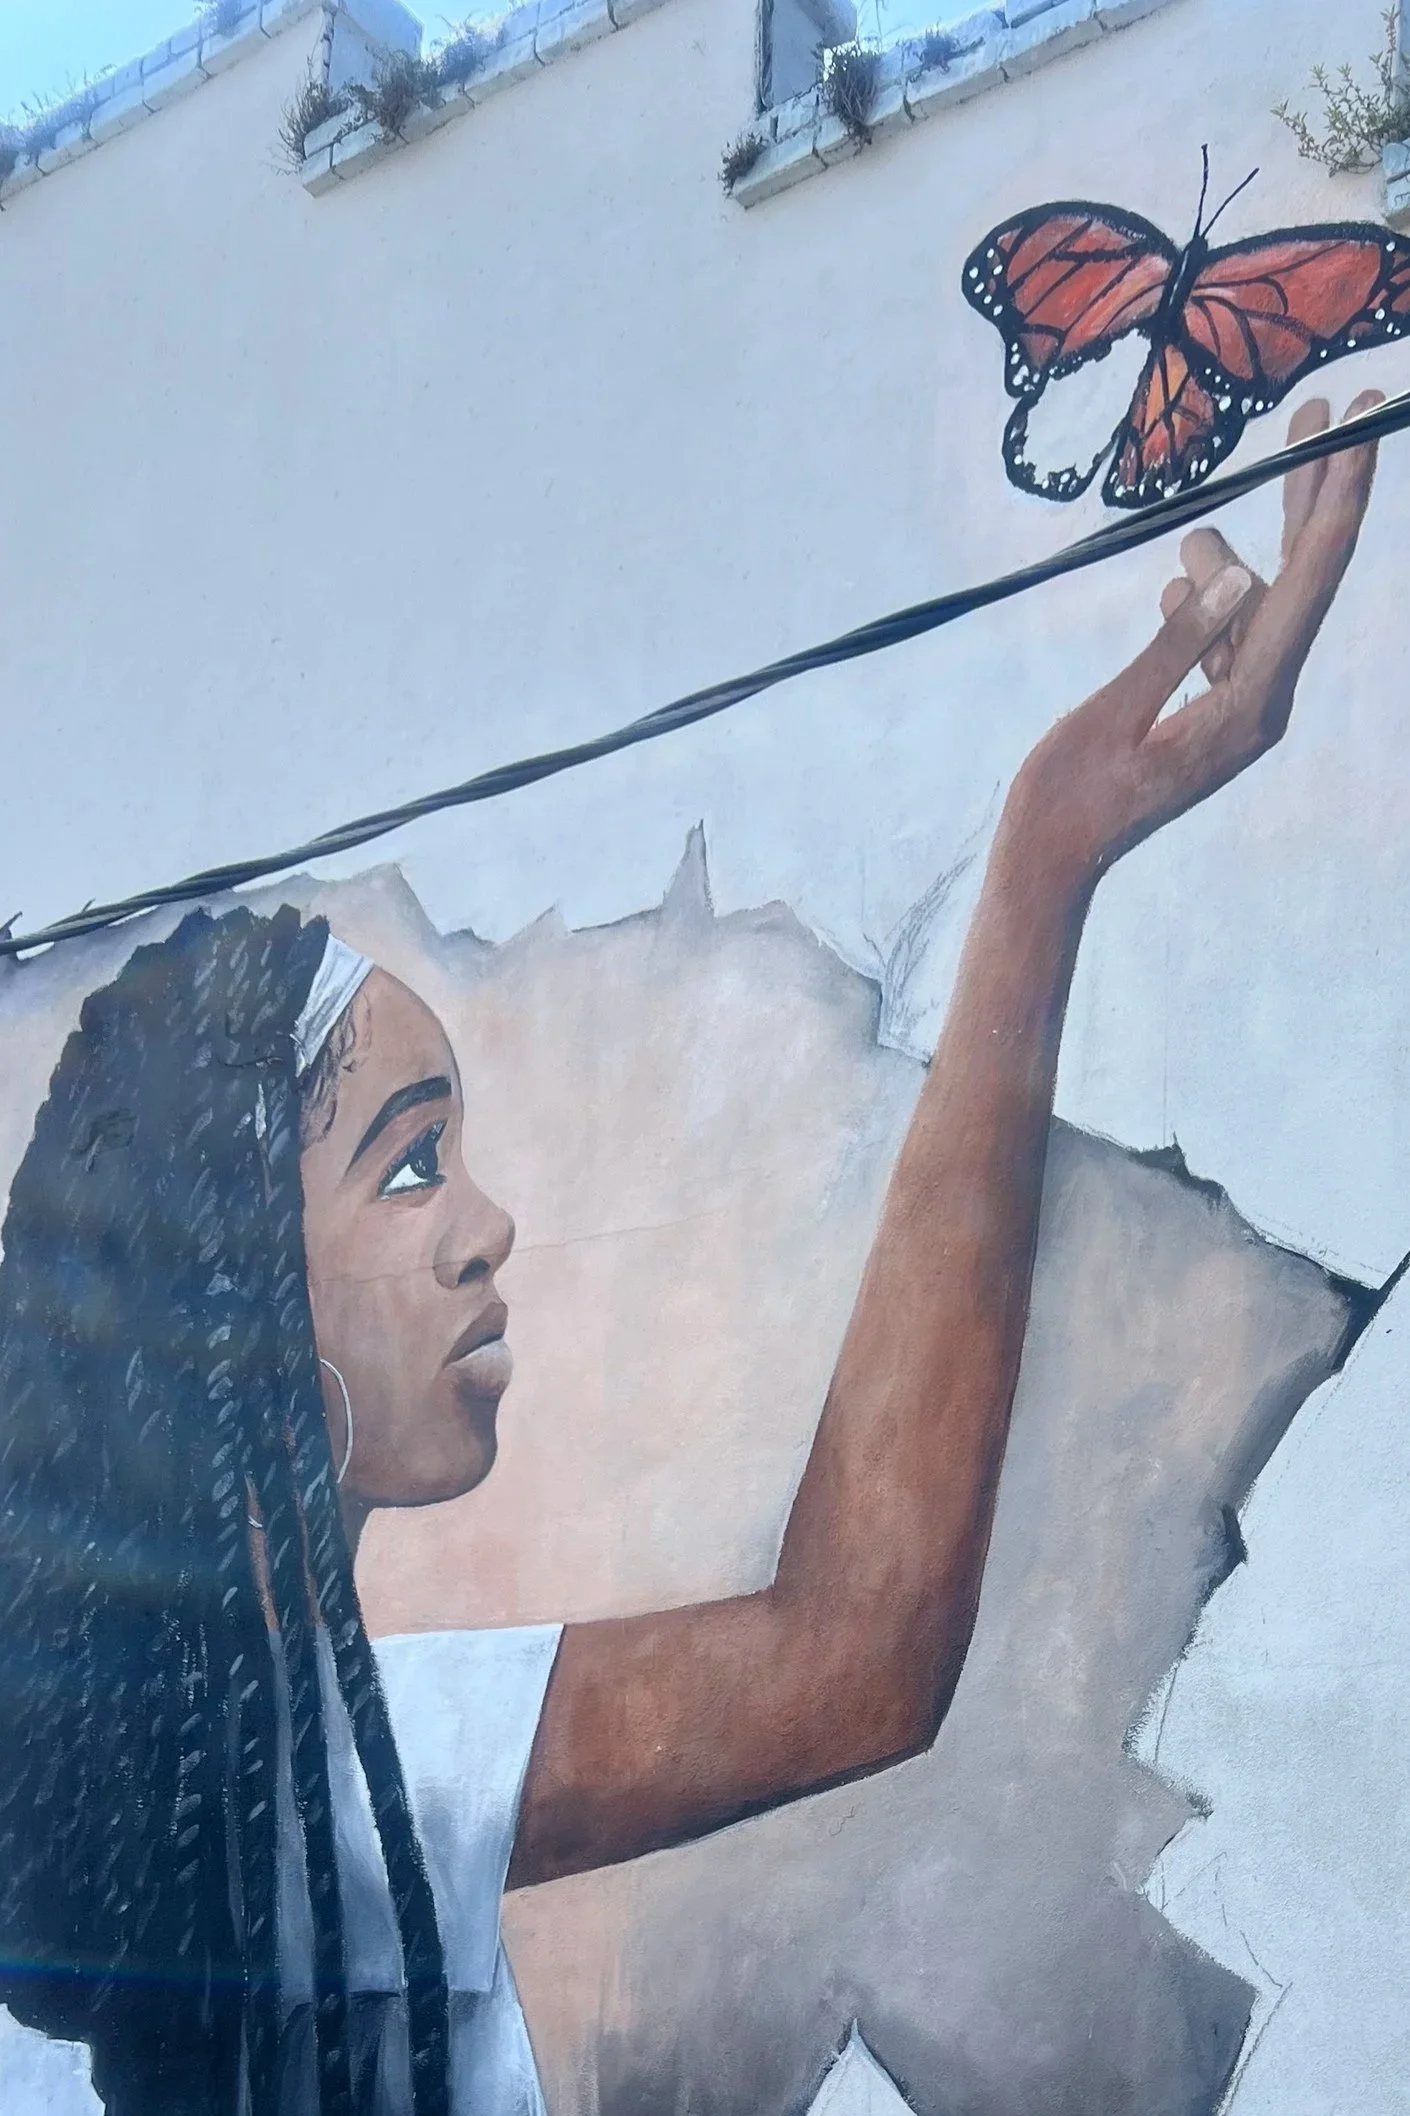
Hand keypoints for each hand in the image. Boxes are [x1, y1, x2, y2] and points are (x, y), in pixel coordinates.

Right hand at [1004, 392, 1381, 889]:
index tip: (1354, 426)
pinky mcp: (1213, 712)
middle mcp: (1262, 705)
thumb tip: (1236, 572)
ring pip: (1259, 603)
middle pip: (1306, 578)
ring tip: (1191, 532)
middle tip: (1331, 407)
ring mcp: (1241, 710)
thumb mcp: (1115, 714)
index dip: (1336, 496)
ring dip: (1230, 556)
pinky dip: (1206, 601)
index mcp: (1249, 707)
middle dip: (1317, 493)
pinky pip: (1227, 636)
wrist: (1051, 861)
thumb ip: (1177, 645)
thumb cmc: (1070, 799)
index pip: (1309, 581)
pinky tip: (1179, 582)